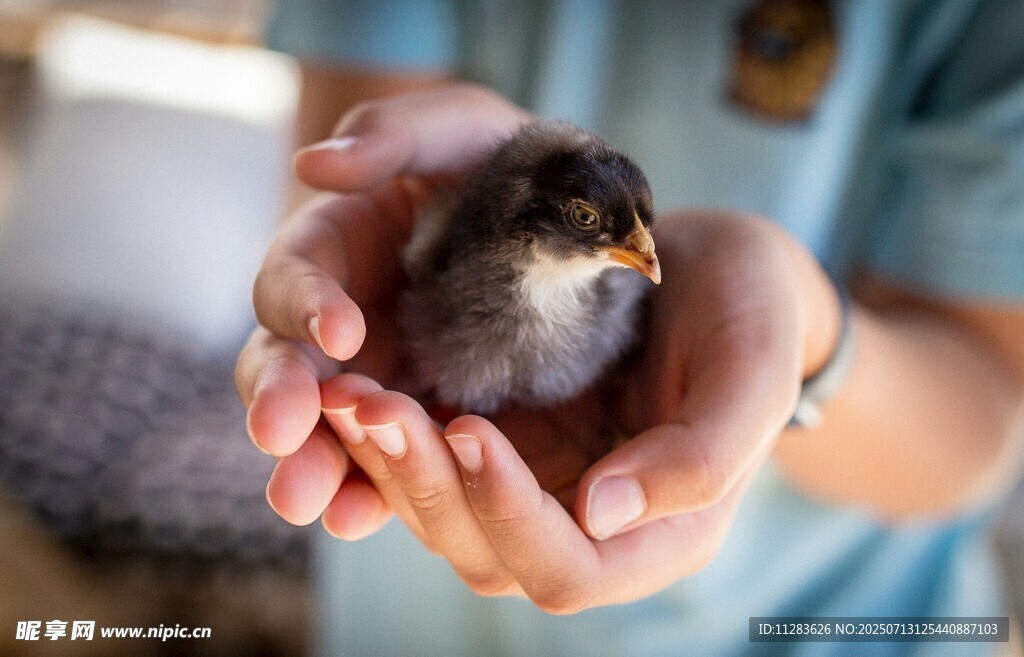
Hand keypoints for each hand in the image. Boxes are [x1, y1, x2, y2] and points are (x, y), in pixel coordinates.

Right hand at [235, 84, 531, 538]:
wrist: (572, 220)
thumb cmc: (511, 162)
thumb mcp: (462, 127)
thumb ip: (395, 135)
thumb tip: (313, 166)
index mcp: (335, 246)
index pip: (295, 274)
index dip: (304, 303)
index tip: (341, 332)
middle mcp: (340, 319)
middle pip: (286, 363)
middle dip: (281, 400)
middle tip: (283, 438)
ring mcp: (378, 374)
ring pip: (326, 425)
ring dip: (315, 462)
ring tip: (313, 503)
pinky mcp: (422, 418)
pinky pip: (387, 459)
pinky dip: (371, 489)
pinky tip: (363, 517)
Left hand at [314, 209, 840, 609]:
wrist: (716, 272)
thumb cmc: (751, 314)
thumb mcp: (752, 371)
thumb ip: (700, 456)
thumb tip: (601, 515)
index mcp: (659, 533)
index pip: (569, 567)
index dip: (510, 515)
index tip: (470, 428)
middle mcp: (588, 526)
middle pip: (487, 553)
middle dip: (423, 487)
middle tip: (371, 409)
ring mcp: (540, 488)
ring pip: (444, 514)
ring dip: (388, 464)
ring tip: (348, 397)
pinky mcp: (507, 444)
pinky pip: (433, 462)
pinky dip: (390, 434)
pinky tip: (355, 385)